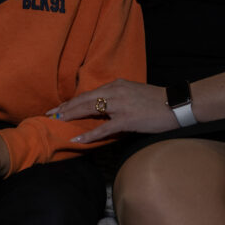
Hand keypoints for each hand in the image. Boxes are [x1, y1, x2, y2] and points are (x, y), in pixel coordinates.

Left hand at [47, 79, 178, 143]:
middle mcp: (115, 92)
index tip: (58, 107)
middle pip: (84, 99)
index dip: (72, 101)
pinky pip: (103, 128)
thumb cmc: (156, 101)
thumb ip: (117, 98)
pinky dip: (89, 134)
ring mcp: (120, 106)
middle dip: (65, 107)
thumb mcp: (133, 93)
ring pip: (90, 109)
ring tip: (57, 122)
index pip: (88, 93)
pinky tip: (77, 139)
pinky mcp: (127, 120)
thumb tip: (104, 107)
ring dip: (71, 116)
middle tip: (49, 114)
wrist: (175, 104)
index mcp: (116, 85)